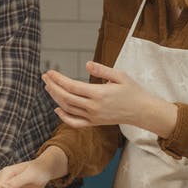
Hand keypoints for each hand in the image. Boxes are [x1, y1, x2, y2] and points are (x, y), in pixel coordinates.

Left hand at [43, 61, 176, 135]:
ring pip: (68, 109)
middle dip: (53, 87)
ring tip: (49, 87)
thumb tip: (87, 64)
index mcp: (99, 94)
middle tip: (45, 77)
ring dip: (56, 98)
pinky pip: (75, 123)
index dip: (58, 79)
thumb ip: (102, 70)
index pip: (72, 87)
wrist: (142, 111)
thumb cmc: (132, 91)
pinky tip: (57, 108)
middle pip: (66, 98)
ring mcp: (93, 117)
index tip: (50, 72)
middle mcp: (94, 107)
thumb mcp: (120, 76)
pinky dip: (64, 117)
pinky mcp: (95, 123)